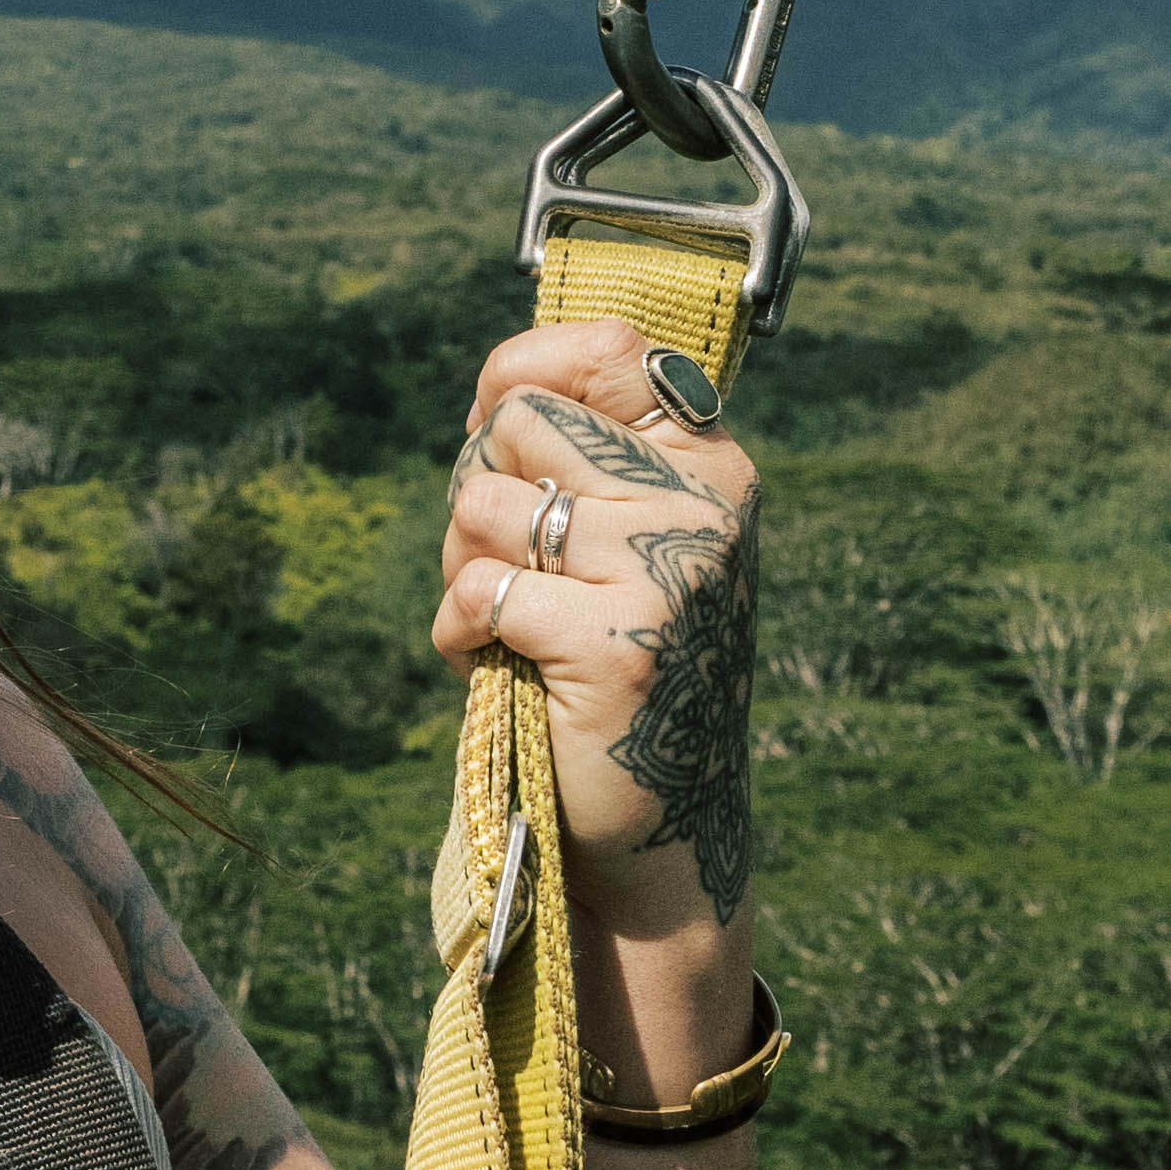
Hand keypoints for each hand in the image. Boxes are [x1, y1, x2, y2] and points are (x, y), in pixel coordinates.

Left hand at [429, 318, 761, 932]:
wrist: (663, 821)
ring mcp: (664, 571)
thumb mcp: (623, 543)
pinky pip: (478, 592)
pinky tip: (500, 668)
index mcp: (710, 466)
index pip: (608, 347)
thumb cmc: (617, 663)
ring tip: (507, 623)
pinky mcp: (615, 643)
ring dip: (462, 567)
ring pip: (483, 504)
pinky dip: (460, 633)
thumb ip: (580, 462)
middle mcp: (702, 504)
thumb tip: (493, 391)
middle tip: (502, 564)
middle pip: (518, 422)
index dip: (522, 369)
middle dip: (477, 488)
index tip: (495, 422)